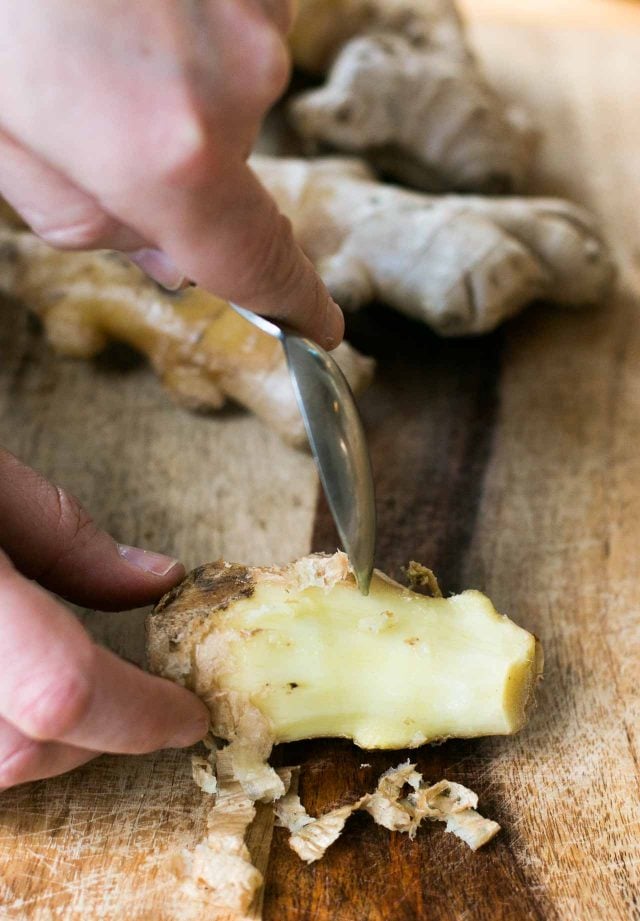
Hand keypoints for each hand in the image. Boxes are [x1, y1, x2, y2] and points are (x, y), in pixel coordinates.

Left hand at [0, 0, 343, 348]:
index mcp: (166, 151)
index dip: (293, 302)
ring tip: (89, 22)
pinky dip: (183, 21)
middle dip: (165, 165)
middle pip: (223, 171)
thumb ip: (82, 218)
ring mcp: (254, 7)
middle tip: (83, 106)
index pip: (257, 261)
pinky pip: (229, 22)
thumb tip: (160, 250)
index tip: (319, 328)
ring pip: (224, 88)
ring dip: (168, 80)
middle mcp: (236, 82)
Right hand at [0, 448, 209, 789]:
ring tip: (73, 700)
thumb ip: (67, 539)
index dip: (139, 714)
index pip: (64, 690)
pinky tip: (14, 699)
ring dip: (44, 748)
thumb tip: (155, 581)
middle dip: (102, 733)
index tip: (187, 714)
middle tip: (139, 697)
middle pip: (23, 749)